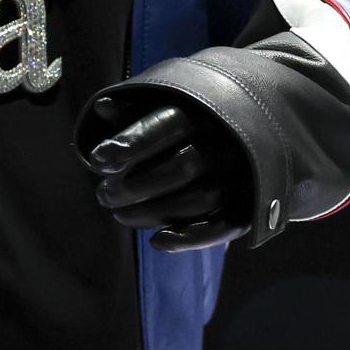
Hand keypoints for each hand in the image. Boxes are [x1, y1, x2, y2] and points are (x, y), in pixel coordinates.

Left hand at [80, 103, 251, 252]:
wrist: (247, 131)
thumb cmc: (188, 121)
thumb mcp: (162, 108)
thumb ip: (134, 112)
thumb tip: (102, 107)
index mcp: (207, 108)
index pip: (168, 123)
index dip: (132, 142)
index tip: (98, 159)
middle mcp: (230, 138)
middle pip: (183, 165)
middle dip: (136, 185)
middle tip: (103, 195)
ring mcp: (244, 172)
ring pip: (201, 198)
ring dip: (154, 212)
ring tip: (120, 214)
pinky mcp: (251, 203)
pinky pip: (226, 226)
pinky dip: (191, 238)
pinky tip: (158, 242)